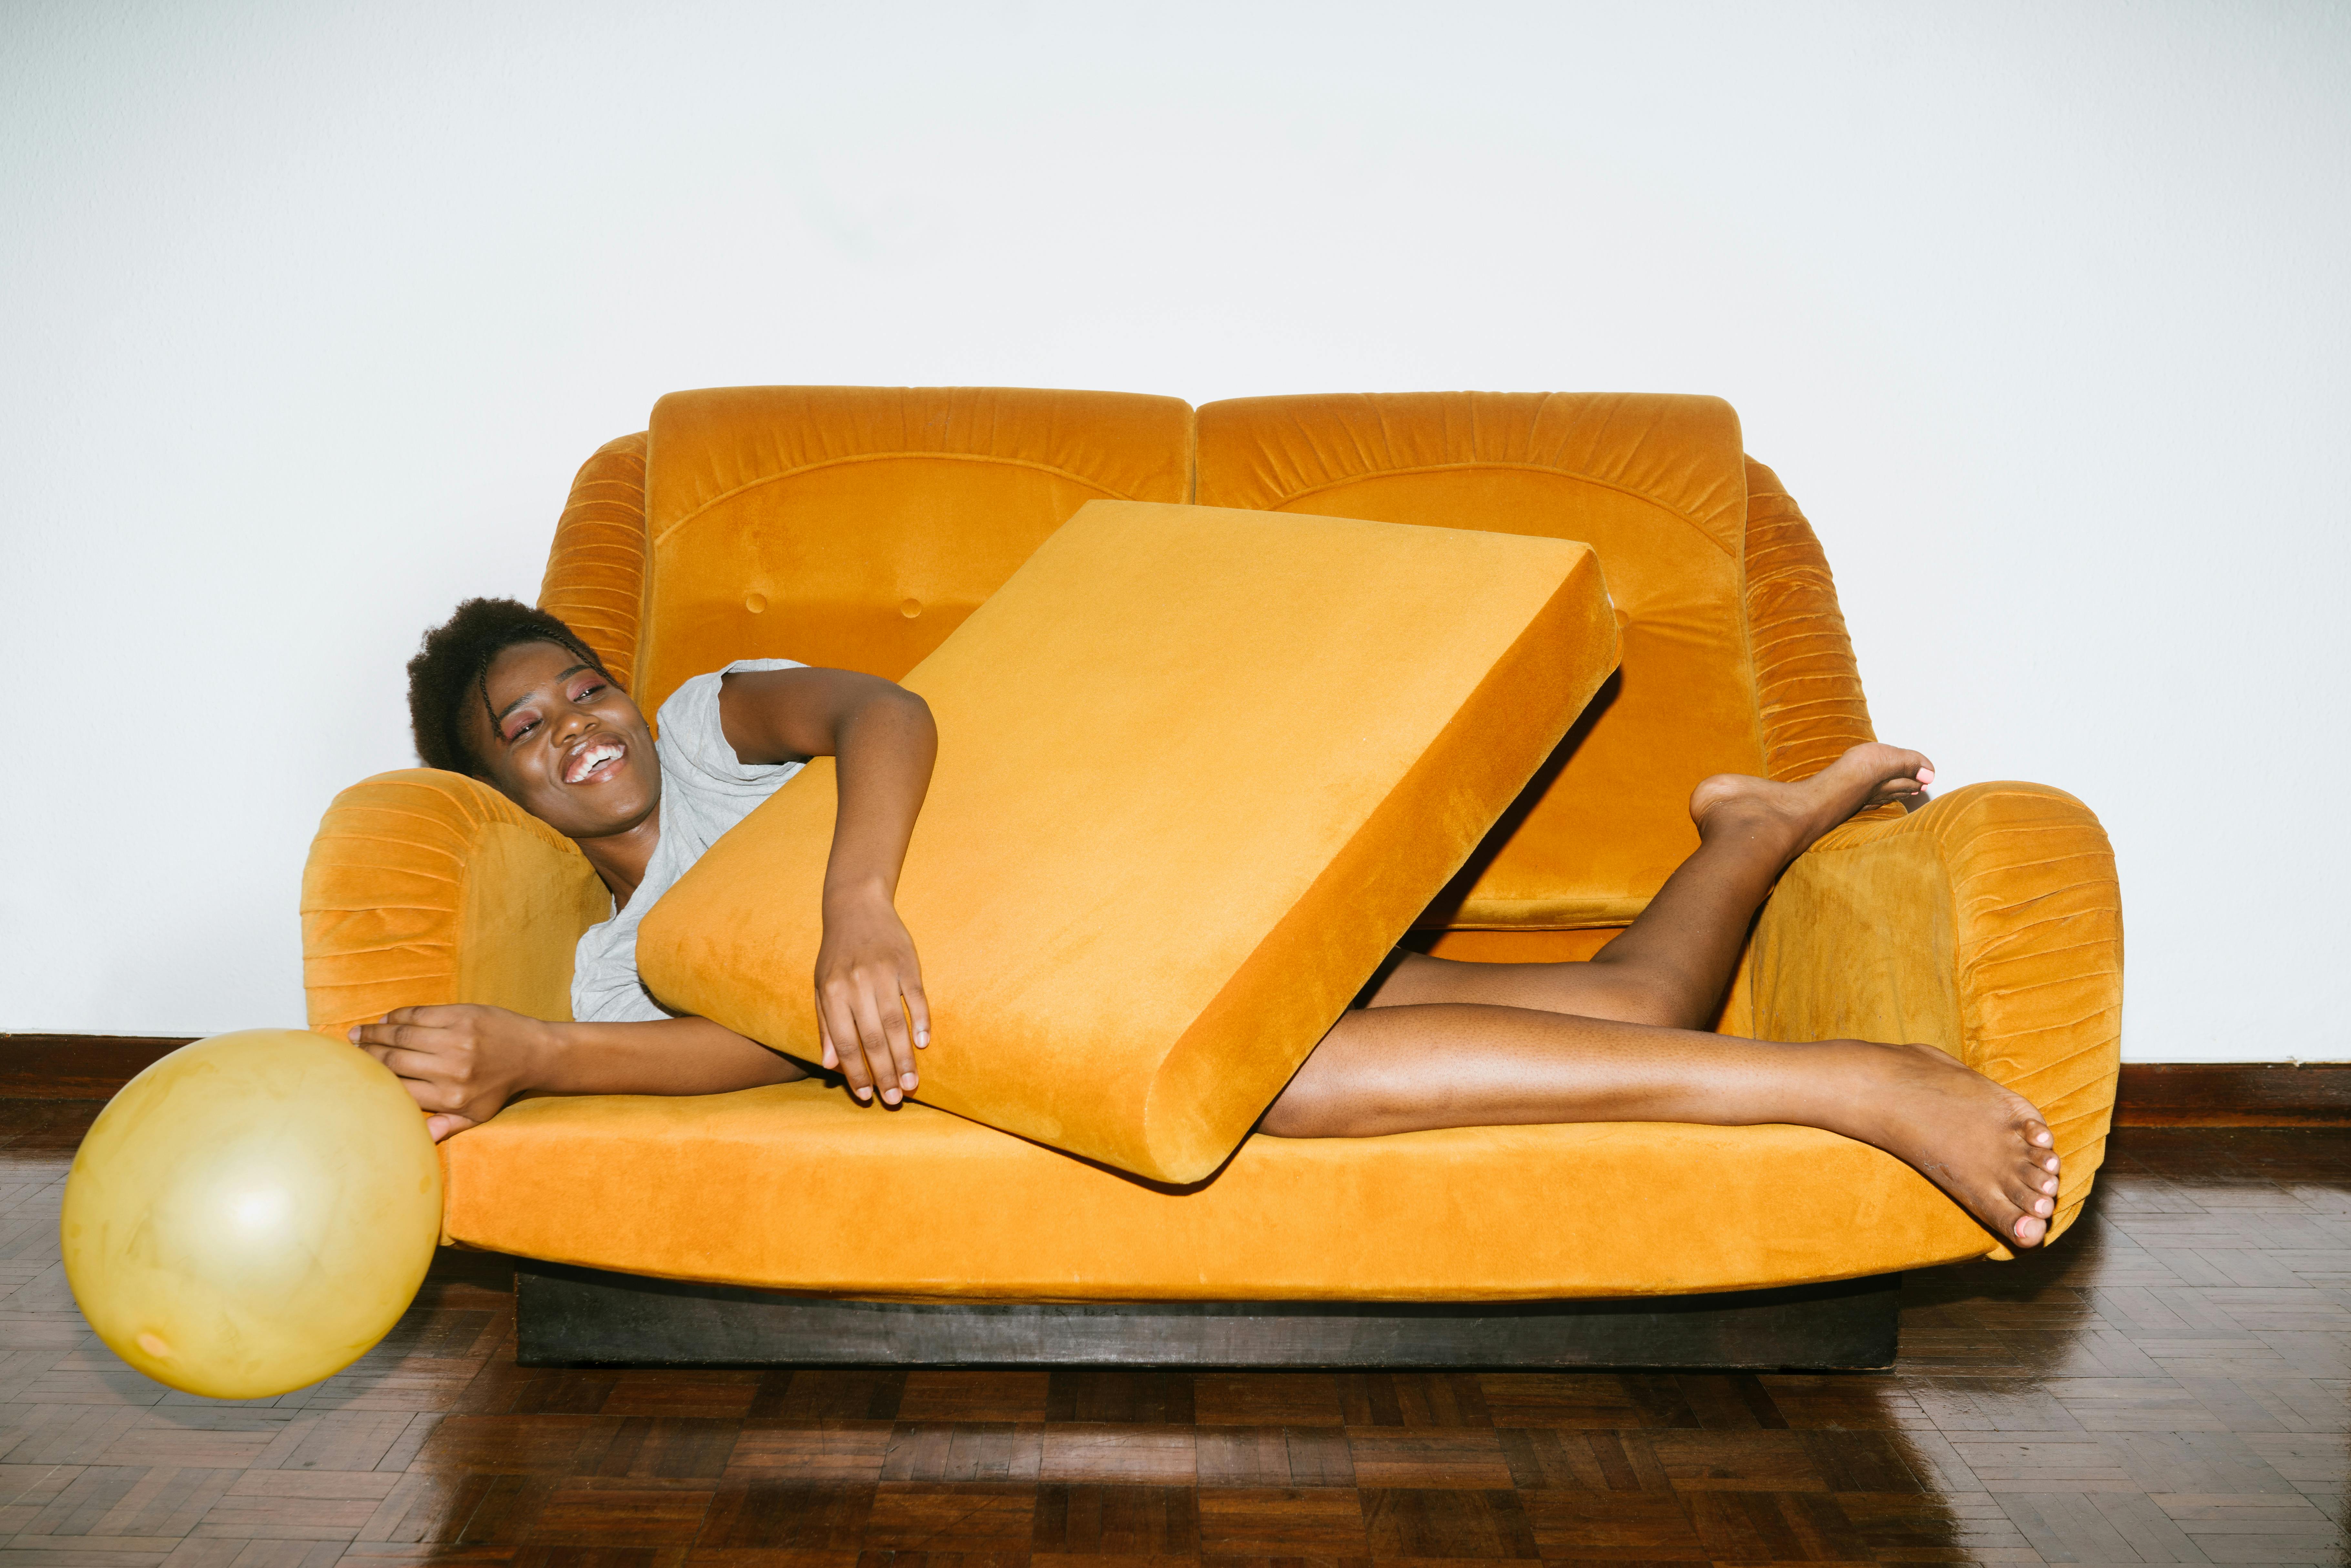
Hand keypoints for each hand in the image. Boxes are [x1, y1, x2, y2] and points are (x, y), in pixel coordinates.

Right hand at [350, 1004, 552, 1141]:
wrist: (535, 1053)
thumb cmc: (501, 1086)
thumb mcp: (478, 1114)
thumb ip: (446, 1125)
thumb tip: (420, 1139)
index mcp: (451, 1098)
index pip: (398, 1089)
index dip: (373, 1080)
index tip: (356, 1074)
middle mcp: (452, 1069)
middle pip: (393, 1059)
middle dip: (367, 1053)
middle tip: (351, 1049)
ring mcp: (456, 1040)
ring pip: (401, 1034)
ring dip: (374, 1032)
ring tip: (358, 1033)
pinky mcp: (462, 1015)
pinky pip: (419, 1014)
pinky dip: (398, 1016)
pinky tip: (386, 1019)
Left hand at [813, 891, 930, 1105]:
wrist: (856, 906)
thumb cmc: (836, 953)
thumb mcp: (820, 987)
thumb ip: (825, 1025)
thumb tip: (829, 1065)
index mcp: (832, 993)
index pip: (846, 1043)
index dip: (856, 1073)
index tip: (866, 1096)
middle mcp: (856, 984)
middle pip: (872, 1039)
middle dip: (884, 1074)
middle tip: (895, 1100)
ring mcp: (883, 973)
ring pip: (895, 1024)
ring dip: (904, 1058)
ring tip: (911, 1084)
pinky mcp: (906, 963)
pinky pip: (916, 998)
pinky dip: (920, 1021)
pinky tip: (923, 1044)